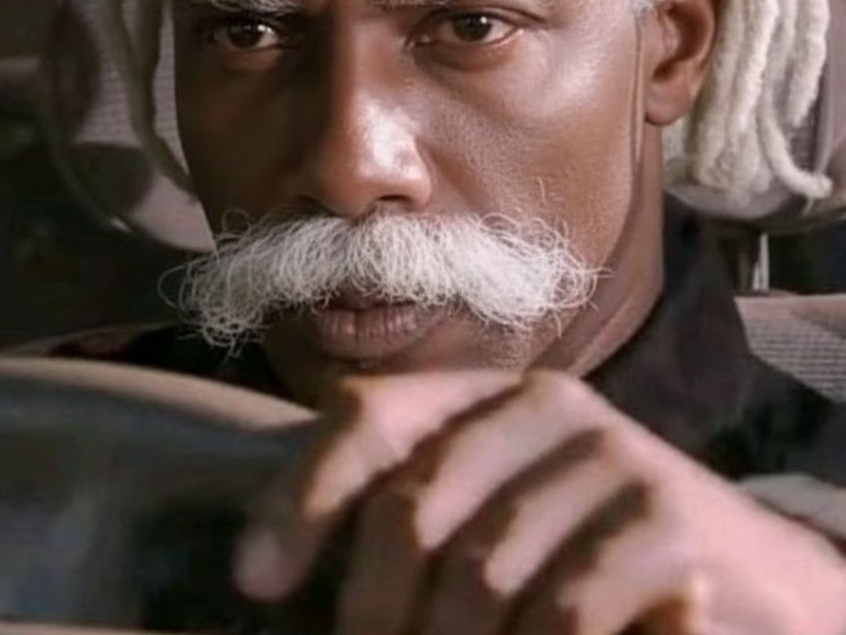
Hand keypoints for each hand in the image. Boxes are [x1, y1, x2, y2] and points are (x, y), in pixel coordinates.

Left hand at [234, 370, 845, 634]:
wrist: (751, 577)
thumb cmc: (594, 551)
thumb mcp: (498, 516)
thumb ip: (418, 516)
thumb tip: (264, 570)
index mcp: (488, 396)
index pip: (370, 416)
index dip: (302, 496)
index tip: (257, 582)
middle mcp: (545, 406)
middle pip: (412, 508)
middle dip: (375, 610)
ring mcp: (610, 457)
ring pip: (481, 576)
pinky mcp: (666, 521)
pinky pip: (562, 612)